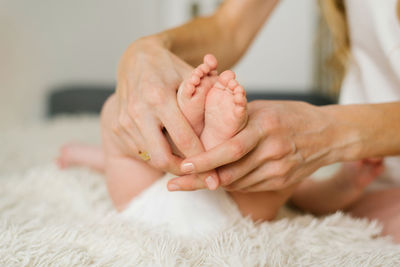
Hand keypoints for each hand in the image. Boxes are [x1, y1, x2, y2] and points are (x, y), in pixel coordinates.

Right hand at [113, 36, 219, 188]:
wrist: (133, 59)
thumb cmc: (167, 66)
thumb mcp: (189, 73)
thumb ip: (210, 90)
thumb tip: (238, 102)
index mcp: (159, 97)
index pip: (184, 138)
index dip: (201, 157)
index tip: (214, 171)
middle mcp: (138, 112)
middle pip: (163, 158)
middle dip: (183, 171)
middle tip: (200, 176)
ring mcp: (124, 122)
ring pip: (151, 158)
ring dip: (170, 164)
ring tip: (188, 165)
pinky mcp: (117, 129)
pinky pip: (141, 152)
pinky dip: (156, 155)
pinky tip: (170, 150)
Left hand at [168, 100, 337, 190]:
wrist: (329, 134)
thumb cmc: (291, 115)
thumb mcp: (264, 107)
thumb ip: (236, 119)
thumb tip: (205, 127)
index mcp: (265, 126)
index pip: (229, 148)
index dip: (204, 160)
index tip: (181, 166)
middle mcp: (272, 150)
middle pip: (230, 172)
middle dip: (199, 180)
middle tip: (173, 184)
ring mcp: (278, 169)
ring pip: (237, 183)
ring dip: (211, 184)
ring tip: (186, 184)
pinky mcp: (281, 181)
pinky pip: (248, 186)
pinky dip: (229, 184)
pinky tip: (214, 182)